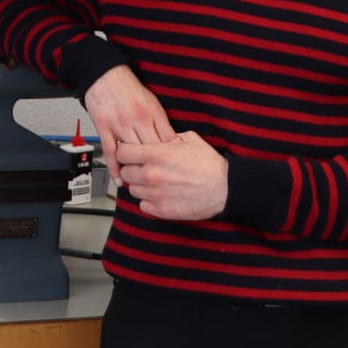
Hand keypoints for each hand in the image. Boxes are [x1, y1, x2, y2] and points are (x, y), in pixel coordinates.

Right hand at [82, 65, 174, 175]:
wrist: (106, 75)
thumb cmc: (129, 89)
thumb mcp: (153, 102)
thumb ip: (161, 122)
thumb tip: (172, 141)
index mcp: (151, 114)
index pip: (164, 142)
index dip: (170, 157)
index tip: (173, 169)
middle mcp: (137, 121)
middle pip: (149, 150)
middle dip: (155, 167)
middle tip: (160, 181)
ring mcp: (120, 125)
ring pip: (131, 153)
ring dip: (136, 170)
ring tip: (141, 183)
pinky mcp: (104, 128)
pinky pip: (110, 152)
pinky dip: (115, 167)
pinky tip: (119, 178)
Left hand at [112, 131, 227, 220]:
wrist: (225, 188)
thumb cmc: (209, 164)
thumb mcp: (189, 139)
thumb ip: (168, 137)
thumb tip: (158, 137)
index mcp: (157, 154)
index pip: (122, 153)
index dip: (125, 152)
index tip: (130, 154)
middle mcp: (152, 174)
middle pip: (125, 172)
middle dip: (132, 169)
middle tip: (143, 169)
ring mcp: (156, 194)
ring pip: (133, 190)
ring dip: (140, 186)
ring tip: (155, 183)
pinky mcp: (162, 210)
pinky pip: (143, 205)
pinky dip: (148, 201)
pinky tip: (159, 195)